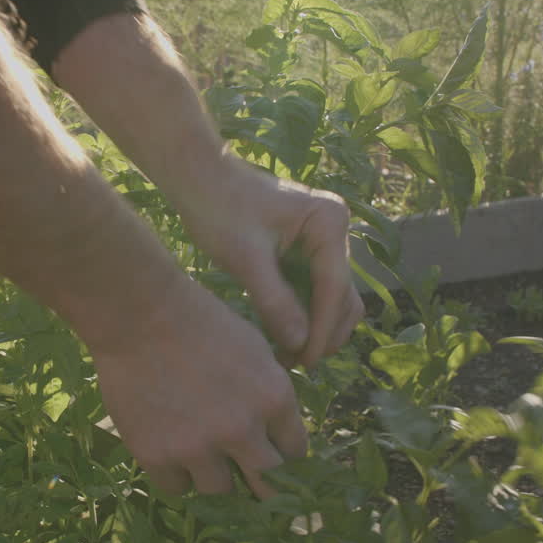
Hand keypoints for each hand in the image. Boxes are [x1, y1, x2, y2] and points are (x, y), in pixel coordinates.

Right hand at [88, 271, 306, 497]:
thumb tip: (276, 428)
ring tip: (200, 454)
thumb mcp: (255, 348)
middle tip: (248, 475)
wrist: (140, 314)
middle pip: (267, 481)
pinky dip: (176, 475)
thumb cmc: (200, 319)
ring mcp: (198, 447)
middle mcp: (242, 429)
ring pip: (220, 490)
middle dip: (261, 480)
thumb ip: (270, 392)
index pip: (296, 450)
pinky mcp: (157, 455)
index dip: (283, 452)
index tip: (272, 451)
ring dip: (214, 475)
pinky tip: (171, 452)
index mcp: (274, 398)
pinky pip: (177, 488)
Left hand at [175, 153, 365, 368]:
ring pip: (333, 297)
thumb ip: (275, 301)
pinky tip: (283, 338)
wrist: (198, 177)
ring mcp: (324, 239)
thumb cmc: (218, 207)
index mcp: (328, 221)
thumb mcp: (245, 258)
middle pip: (343, 296)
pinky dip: (304, 315)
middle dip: (324, 333)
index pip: (334, 288)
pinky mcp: (308, 249)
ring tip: (288, 357)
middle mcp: (336, 228)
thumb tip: (300, 345)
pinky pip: (315, 290)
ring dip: (316, 329)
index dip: (322, 330)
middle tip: (296, 365)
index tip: (306, 362)